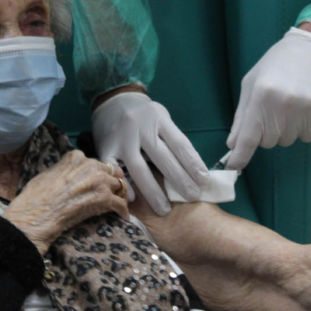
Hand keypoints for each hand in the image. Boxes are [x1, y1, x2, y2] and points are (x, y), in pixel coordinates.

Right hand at [4, 150, 127, 254]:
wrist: (36, 213)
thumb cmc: (36, 196)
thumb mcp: (49, 173)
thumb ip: (65, 170)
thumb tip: (68, 176)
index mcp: (76, 157)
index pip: (95, 163)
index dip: (98, 173)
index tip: (97, 182)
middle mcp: (91, 165)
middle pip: (111, 172)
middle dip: (112, 182)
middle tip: (112, 193)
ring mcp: (99, 181)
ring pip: (119, 186)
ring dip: (120, 195)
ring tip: (119, 204)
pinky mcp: (105, 198)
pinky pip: (121, 204)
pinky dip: (122, 211)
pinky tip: (122, 217)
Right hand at [92, 91, 208, 215]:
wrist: (114, 101)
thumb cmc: (146, 117)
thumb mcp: (162, 120)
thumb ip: (173, 141)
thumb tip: (195, 173)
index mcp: (158, 118)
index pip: (180, 143)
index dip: (193, 164)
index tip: (205, 182)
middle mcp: (139, 126)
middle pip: (162, 157)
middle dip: (179, 180)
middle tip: (192, 197)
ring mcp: (121, 138)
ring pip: (138, 167)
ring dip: (153, 191)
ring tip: (165, 209)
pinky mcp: (105, 147)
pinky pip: (113, 169)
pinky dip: (124, 184)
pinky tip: (134, 200)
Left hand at [226, 25, 310, 168]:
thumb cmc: (276, 64)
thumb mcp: (251, 84)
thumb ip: (242, 116)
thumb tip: (233, 145)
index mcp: (262, 96)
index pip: (249, 137)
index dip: (240, 156)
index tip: (233, 169)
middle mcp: (284, 105)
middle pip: (269, 142)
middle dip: (267, 132)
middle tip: (274, 109)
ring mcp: (306, 110)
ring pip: (288, 141)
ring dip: (286, 129)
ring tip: (291, 104)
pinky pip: (308, 137)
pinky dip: (304, 128)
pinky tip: (305, 107)